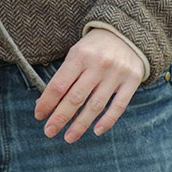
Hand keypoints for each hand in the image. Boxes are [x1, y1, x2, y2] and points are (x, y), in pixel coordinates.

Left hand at [33, 27, 144, 142]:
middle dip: (60, 117)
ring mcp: (116, 74)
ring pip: (96, 105)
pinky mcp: (132, 81)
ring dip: (80, 124)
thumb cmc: (94, 48)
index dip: (47, 102)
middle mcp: (98, 65)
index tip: (39, 115)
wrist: (126, 33)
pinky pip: (119, 106)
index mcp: (80, 55)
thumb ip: (64, 76)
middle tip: (49, 131)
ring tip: (69, 137)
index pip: (59, 84)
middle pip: (75, 98)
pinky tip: (96, 131)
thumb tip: (44, 102)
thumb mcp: (76, 53)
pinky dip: (107, 121)